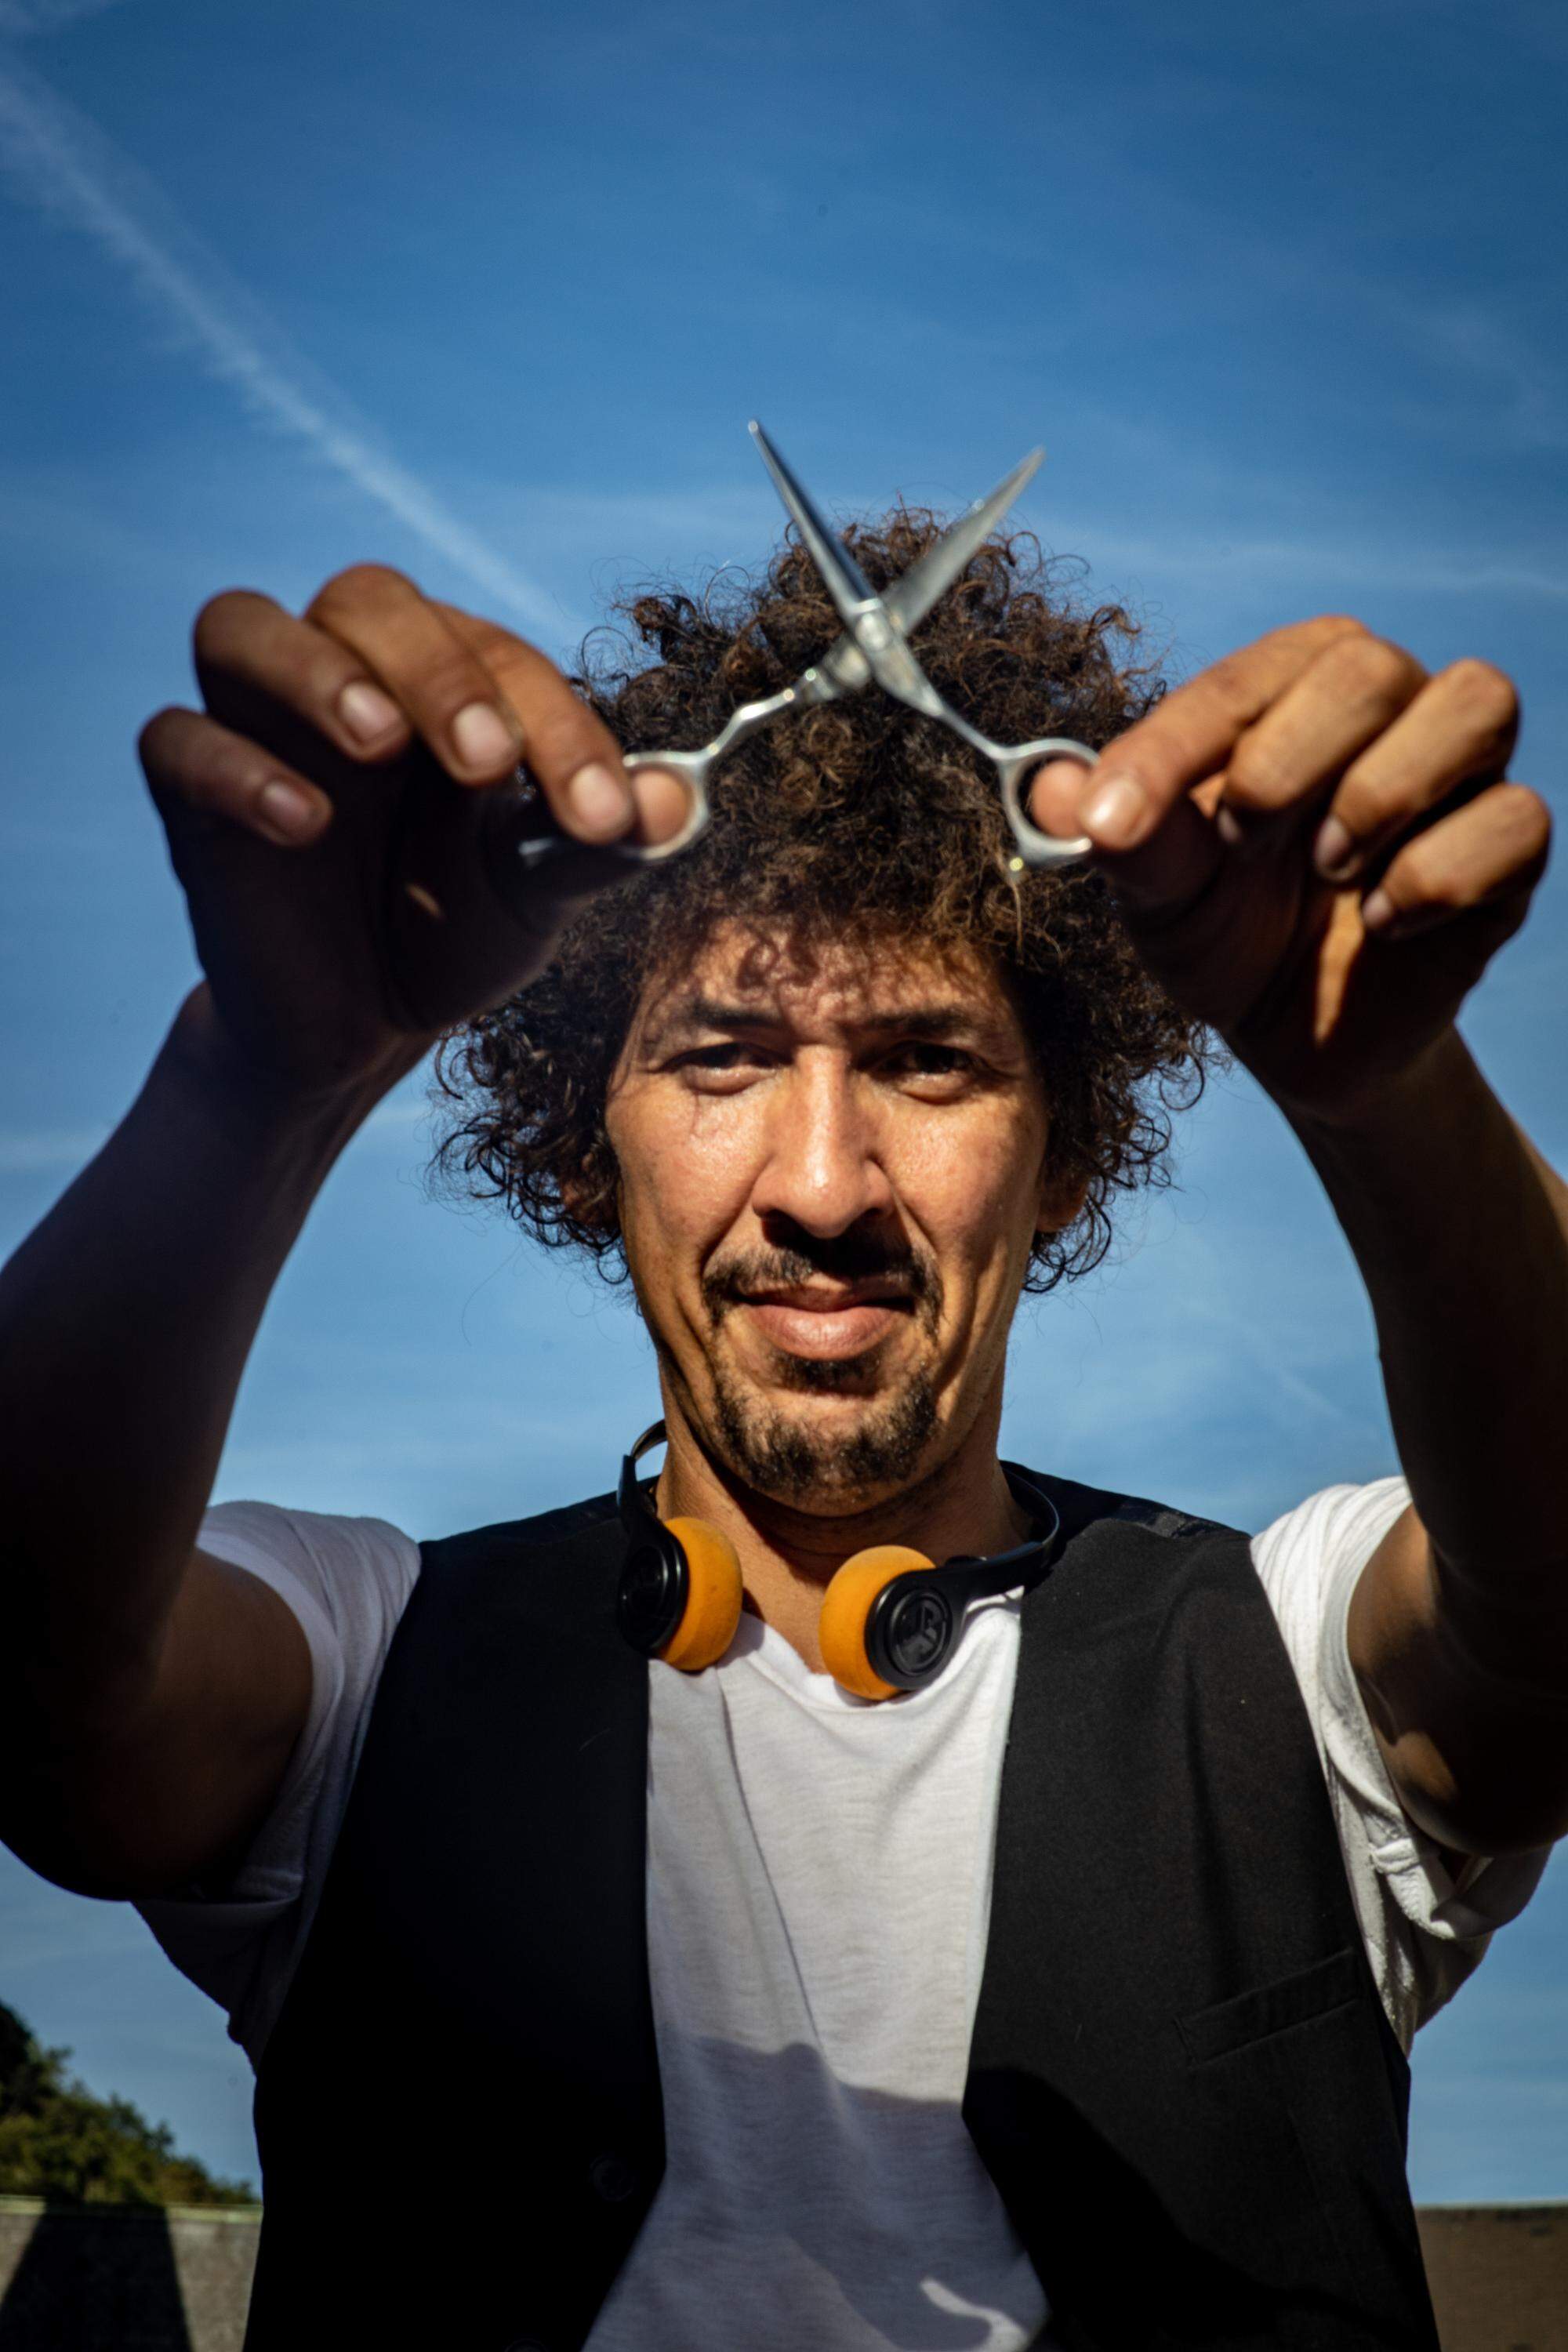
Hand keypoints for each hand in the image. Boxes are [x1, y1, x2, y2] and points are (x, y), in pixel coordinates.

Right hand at [139, 567, 686, 1097]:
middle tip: (489, 763)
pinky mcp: (191, 799)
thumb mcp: (535, 892)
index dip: (555, 721)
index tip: (604, 814)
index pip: (494, 654)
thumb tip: (677, 802)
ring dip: (316, 673)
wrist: (364, 1025)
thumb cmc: (451, 929)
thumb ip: (594, 841)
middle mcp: (343, 676)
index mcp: (440, 679)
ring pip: (239, 626)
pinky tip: (302, 825)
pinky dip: (235, 767)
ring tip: (382, 745)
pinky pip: (173, 740)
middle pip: (364, 597)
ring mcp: (257, 728)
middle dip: (436, 669)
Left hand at [1029, 617, 1551, 1121]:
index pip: (1248, 675)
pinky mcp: (1509, 853)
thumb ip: (1119, 835)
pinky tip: (1380, 923)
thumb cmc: (1223, 931)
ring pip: (1478, 702)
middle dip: (1288, 760)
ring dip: (1383, 793)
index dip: (1176, 745)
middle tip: (1242, 844)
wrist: (1292, 1037)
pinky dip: (1437, 876)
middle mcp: (1389, 709)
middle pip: (1372, 664)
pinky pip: (1518, 820)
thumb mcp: (1156, 894)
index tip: (1112, 825)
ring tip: (1326, 871)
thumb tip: (1050, 787)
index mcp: (1291, 691)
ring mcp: (1459, 776)